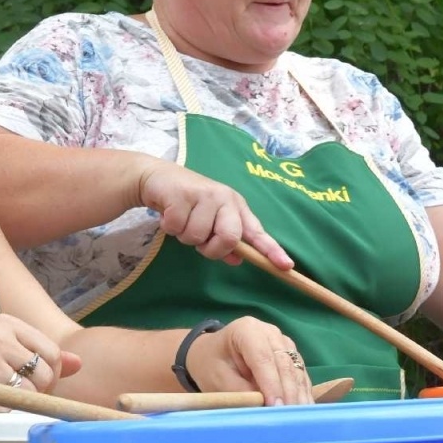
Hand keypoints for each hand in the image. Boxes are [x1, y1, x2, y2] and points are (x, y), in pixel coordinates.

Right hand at [0, 314, 82, 416]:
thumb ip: (34, 353)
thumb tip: (78, 363)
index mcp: (5, 323)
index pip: (52, 352)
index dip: (47, 376)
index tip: (29, 384)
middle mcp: (0, 335)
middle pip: (47, 375)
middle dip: (38, 392)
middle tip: (10, 396)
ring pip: (32, 393)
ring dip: (18, 404)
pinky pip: (11, 409)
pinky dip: (0, 414)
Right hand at [135, 158, 291, 269]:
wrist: (157, 176)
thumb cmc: (187, 201)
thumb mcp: (209, 220)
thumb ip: (224, 240)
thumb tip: (237, 260)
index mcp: (235, 206)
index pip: (256, 232)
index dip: (271, 250)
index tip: (286, 267)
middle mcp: (224, 198)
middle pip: (229, 238)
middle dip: (211, 248)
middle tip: (199, 241)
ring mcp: (204, 194)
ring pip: (197, 236)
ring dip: (183, 235)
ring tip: (180, 220)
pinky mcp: (182, 194)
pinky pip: (176, 227)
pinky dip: (168, 227)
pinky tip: (168, 213)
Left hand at [184, 316, 313, 404]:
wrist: (212, 355)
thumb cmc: (212, 365)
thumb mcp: (219, 379)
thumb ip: (242, 392)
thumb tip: (264, 408)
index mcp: (246, 330)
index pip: (263, 358)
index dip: (271, 384)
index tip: (275, 406)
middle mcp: (270, 332)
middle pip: (284, 364)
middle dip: (288, 392)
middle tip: (289, 417)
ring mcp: (283, 342)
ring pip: (296, 370)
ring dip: (299, 395)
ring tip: (300, 417)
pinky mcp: (292, 355)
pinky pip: (301, 375)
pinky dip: (302, 393)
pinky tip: (304, 410)